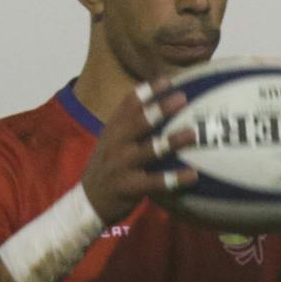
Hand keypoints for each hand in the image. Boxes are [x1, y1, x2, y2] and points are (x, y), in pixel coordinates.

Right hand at [83, 80, 197, 225]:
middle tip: (182, 98)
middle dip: (160, 109)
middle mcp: (116, 144)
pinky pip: (155, 182)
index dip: (147, 91)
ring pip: (149, 150)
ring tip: (192, 134)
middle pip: (138, 122)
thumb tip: (158, 109)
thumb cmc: (109, 168)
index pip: (128, 105)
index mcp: (113, 130)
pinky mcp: (129, 187)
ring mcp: (122, 165)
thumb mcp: (112, 142)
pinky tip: (192, 175)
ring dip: (171, 141)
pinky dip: (174, 179)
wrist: (88, 201)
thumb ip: (130, 127)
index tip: (167, 81)